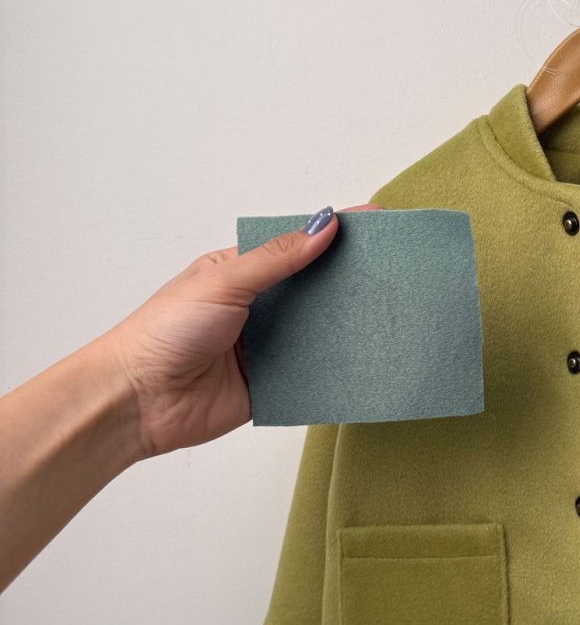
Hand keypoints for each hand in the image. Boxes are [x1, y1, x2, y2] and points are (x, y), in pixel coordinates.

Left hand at [97, 203, 378, 460]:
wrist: (139, 401)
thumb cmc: (163, 332)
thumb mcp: (224, 281)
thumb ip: (277, 257)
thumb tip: (322, 225)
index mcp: (243, 271)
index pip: (298, 244)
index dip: (335, 232)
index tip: (376, 222)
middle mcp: (259, 306)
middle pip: (316, 287)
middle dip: (351, 279)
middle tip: (395, 269)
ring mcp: (268, 346)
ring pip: (321, 330)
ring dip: (348, 324)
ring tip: (389, 311)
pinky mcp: (274, 383)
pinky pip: (316, 372)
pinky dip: (337, 367)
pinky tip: (365, 358)